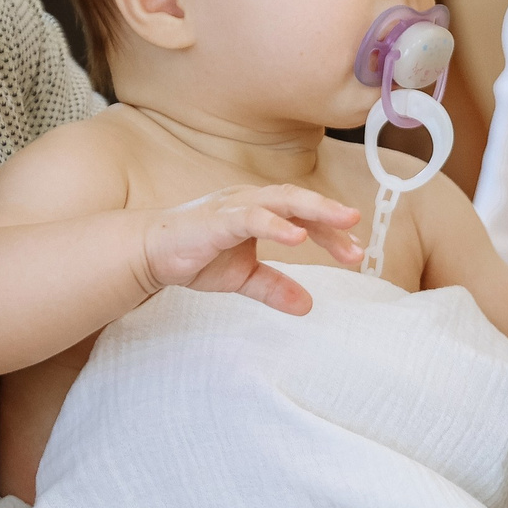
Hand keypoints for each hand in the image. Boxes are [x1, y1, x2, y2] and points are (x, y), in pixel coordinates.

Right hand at [138, 185, 361, 314]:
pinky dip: (275, 225)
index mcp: (259, 210)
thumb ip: (275, 288)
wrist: (148, 255)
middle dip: (331, 214)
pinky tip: (296, 237)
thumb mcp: (243, 277)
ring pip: (281, 201)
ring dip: (314, 211)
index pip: (304, 216)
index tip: (356, 252)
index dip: (331, 232)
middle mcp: (250, 201)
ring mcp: (233, 206)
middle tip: (359, 230)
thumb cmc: (195, 256)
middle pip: (299, 201)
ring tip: (342, 223)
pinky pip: (250, 218)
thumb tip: (307, 306)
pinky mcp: (215, 219)